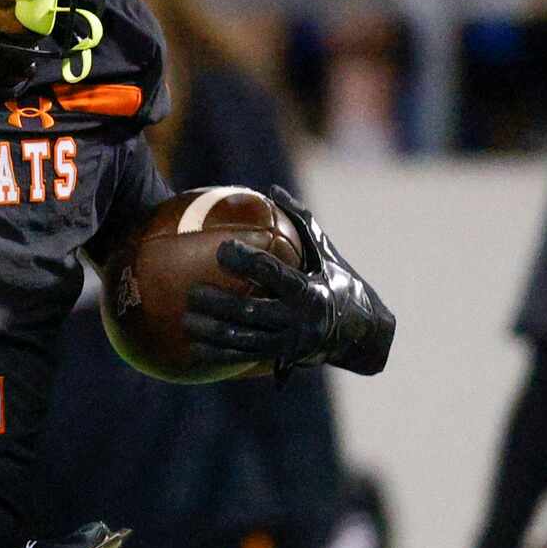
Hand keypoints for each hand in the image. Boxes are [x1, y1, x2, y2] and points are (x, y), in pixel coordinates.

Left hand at [182, 192, 393, 378]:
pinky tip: (193, 348)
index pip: (273, 273)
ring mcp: (290, 342)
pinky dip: (218, 354)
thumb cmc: (338, 281)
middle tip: (192, 292)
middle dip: (219, 303)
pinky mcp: (282, 358)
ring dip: (211, 331)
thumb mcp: (325, 252)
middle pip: (251, 311)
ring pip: (243, 339)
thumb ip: (299, 222)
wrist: (361, 333)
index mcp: (310, 289)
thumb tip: (271, 189)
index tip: (222, 249)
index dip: (246, 262)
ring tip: (185, 320)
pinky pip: (244, 357)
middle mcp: (301, 319)